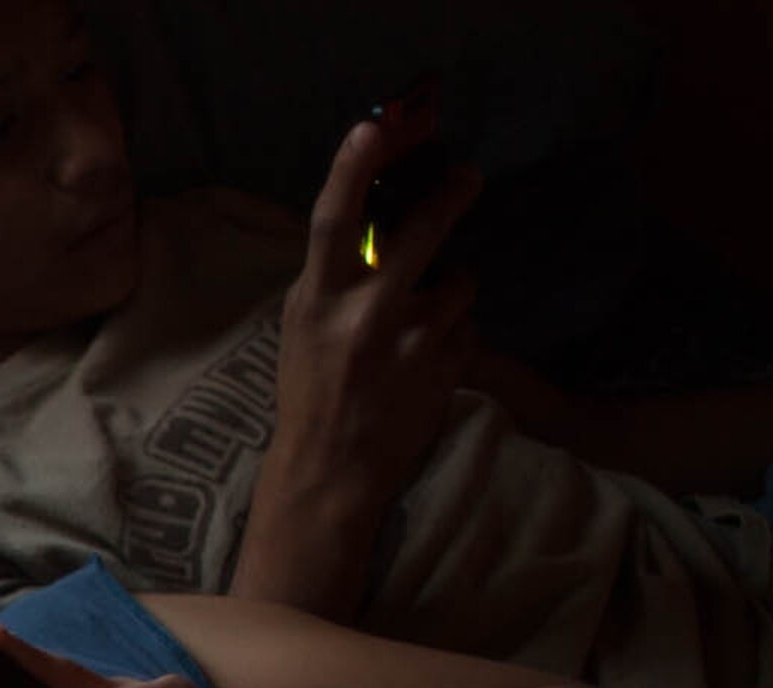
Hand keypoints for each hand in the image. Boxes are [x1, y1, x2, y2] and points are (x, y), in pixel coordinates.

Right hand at [242, 101, 481, 607]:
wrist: (331, 476)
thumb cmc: (310, 398)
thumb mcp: (305, 330)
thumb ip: (336, 281)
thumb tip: (374, 226)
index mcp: (318, 301)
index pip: (335, 219)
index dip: (354, 167)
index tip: (376, 127)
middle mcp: (366, 315)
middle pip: (420, 233)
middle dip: (450, 197)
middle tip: (467, 176)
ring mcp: (412, 342)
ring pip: (458, 282)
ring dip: (451, 292)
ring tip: (426, 322)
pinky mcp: (447, 367)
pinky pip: (467, 326)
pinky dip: (456, 334)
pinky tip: (429, 362)